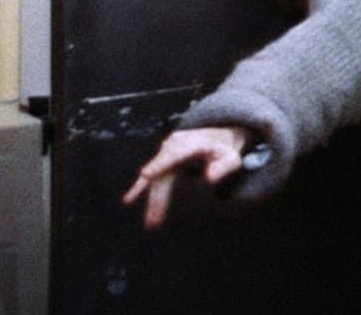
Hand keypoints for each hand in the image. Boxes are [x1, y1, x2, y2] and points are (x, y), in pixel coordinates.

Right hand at [122, 126, 250, 228]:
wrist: (219, 137)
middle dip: (157, 198)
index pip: (172, 155)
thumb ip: (224, 167)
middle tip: (154, 221)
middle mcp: (174, 147)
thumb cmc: (225, 150)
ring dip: (152, 201)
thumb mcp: (232, 157)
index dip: (158, 165)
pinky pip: (153, 177)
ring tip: (151, 223)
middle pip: (162, 174)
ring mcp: (167, 153)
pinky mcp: (164, 160)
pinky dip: (141, 188)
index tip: (145, 174)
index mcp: (190, 143)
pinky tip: (128, 199)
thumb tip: (210, 180)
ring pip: (156, 179)